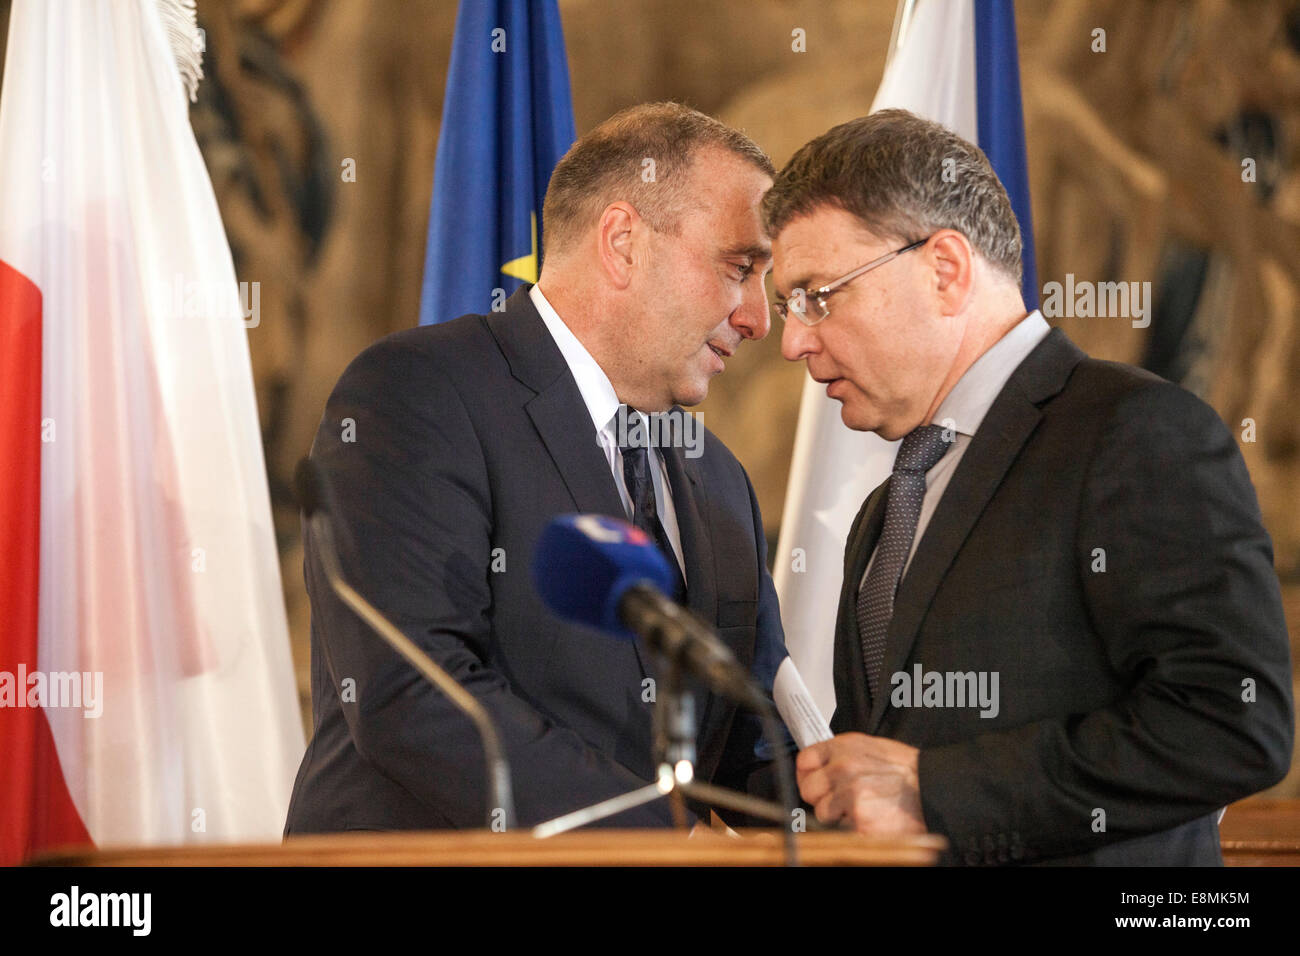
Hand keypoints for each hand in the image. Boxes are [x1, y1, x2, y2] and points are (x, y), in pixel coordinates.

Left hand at [796, 733, 925, 835]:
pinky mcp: (859, 821)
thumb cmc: (907, 770)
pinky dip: (854, 828)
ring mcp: (850, 796)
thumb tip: (820, 766)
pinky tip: (871, 818)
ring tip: (862, 808)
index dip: (807, 774)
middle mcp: (843, 769)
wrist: (933, 788)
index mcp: (844, 748)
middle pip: (808, 789)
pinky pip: (840, 830)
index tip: (813, 781)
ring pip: (822, 813)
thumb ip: (842, 755)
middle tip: (840, 799)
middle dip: (821, 797)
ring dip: (838, 815)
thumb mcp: (871, 748)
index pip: (804, 760)